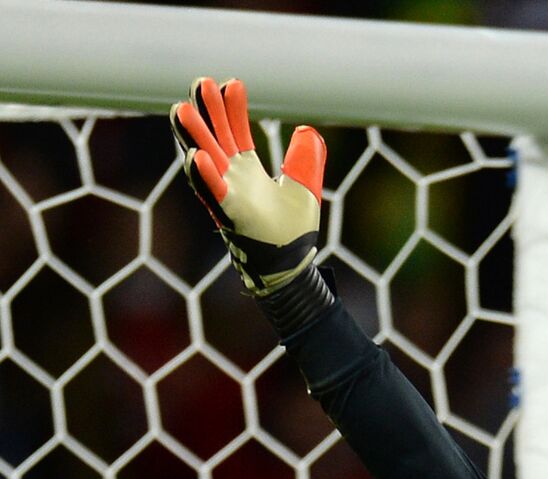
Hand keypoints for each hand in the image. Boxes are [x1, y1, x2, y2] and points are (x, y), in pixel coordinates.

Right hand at [170, 77, 325, 294]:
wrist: (292, 268)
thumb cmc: (293, 233)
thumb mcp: (304, 189)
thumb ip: (306, 161)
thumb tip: (308, 131)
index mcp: (248, 172)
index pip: (236, 133)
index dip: (232, 109)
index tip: (230, 83)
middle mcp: (232, 181)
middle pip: (214, 139)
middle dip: (206, 113)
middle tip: (199, 83)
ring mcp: (228, 197)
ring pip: (205, 162)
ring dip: (193, 137)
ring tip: (181, 109)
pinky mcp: (230, 217)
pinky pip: (214, 195)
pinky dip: (205, 177)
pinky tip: (197, 156)